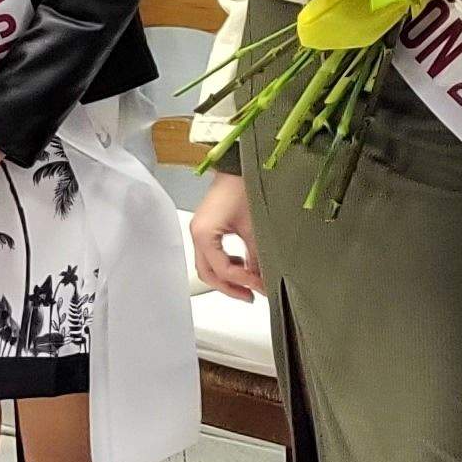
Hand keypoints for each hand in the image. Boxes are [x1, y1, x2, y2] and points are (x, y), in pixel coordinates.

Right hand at [188, 171, 262, 300]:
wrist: (238, 165)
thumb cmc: (243, 187)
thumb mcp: (254, 227)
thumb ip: (257, 256)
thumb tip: (263, 278)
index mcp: (204, 234)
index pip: (222, 269)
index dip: (242, 281)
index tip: (260, 286)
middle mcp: (197, 234)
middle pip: (208, 273)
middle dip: (230, 287)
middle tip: (250, 296)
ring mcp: (199, 231)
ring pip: (208, 267)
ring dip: (227, 278)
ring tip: (249, 284)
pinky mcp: (206, 228)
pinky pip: (211, 255)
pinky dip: (226, 264)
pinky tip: (243, 265)